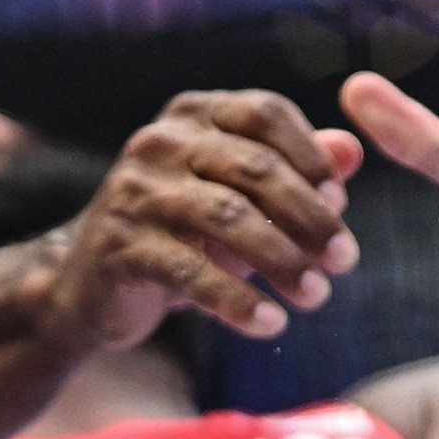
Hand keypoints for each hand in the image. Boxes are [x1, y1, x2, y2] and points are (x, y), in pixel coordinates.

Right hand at [43, 90, 362, 350]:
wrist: (86, 286)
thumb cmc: (182, 232)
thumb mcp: (241, 197)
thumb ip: (296, 171)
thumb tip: (352, 151)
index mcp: (195, 115)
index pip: (266, 112)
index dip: (311, 154)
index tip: (341, 200)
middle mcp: (160, 140)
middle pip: (256, 168)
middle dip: (310, 216)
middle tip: (345, 259)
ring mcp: (135, 190)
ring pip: (229, 218)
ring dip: (283, 260)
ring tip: (317, 296)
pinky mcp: (119, 245)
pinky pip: (191, 272)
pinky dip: (237, 300)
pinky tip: (271, 325)